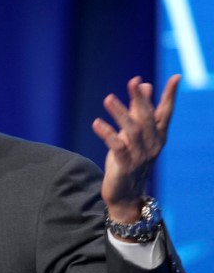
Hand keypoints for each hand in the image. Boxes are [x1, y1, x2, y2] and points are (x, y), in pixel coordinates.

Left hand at [92, 75, 179, 222]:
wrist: (124, 195)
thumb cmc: (129, 160)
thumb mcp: (134, 134)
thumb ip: (139, 110)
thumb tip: (145, 85)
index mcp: (157, 137)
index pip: (165, 113)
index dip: (169, 96)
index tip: (176, 77)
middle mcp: (152, 145)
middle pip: (147, 119)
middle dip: (141, 99)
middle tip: (133, 81)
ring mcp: (140, 157)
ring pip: (132, 131)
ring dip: (120, 114)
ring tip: (108, 98)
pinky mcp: (125, 167)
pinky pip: (117, 147)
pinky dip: (107, 134)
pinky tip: (96, 123)